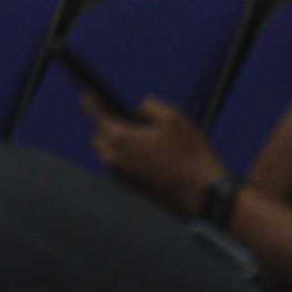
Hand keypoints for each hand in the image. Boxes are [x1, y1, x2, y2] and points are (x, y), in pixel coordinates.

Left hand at [83, 95, 227, 216]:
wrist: (204, 198)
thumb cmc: (190, 155)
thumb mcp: (174, 118)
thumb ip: (150, 106)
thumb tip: (139, 110)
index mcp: (120, 139)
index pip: (97, 115)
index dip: (91, 102)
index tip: (86, 93)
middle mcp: (114, 160)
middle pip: (100, 137)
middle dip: (110, 126)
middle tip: (130, 121)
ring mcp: (122, 178)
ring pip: (111, 155)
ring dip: (120, 146)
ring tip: (146, 140)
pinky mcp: (133, 191)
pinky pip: (124, 170)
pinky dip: (131, 161)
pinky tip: (152, 157)